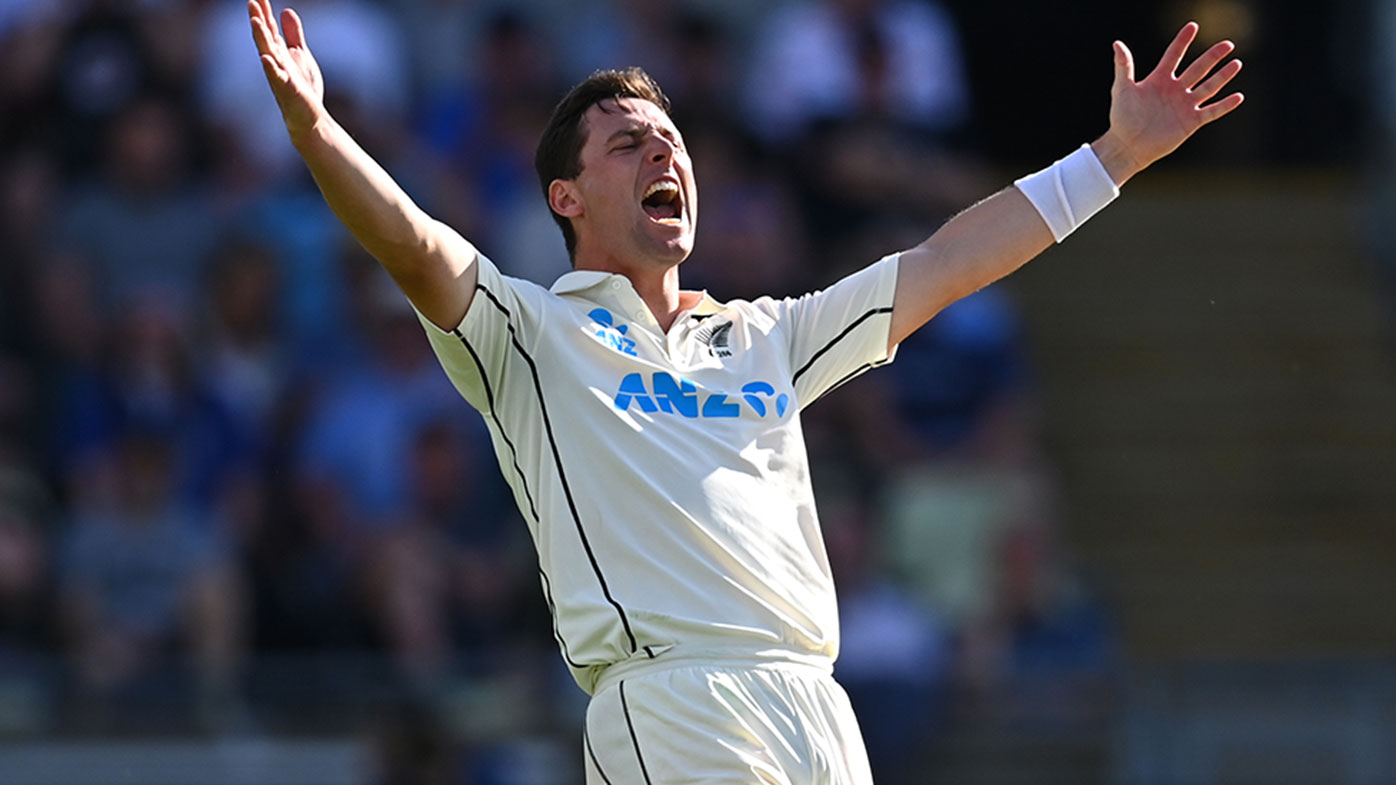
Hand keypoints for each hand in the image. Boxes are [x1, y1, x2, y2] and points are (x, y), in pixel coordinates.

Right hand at [248, 0, 325, 141]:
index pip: (269, 29)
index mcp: (279, 53)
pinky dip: (271, 68)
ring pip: (268, 54)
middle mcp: (276, 62)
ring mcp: (279, 76)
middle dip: (259, 20)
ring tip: (256, 21)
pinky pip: (277, 78)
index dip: (264, 12)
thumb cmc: (303, 88)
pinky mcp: (288, 91)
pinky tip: (266, 58)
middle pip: (265, 37)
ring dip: (261, 38)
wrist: (310, 117)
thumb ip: (294, 35)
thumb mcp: (300, 55)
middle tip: (252, 2)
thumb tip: (286, 11)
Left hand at [1092, 22, 1243, 183]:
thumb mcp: (1122, 89)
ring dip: (1223, 76)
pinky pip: (1212, 111)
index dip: (1183, 41)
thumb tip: (1117, 43)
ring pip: (1209, 87)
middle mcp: (1175, 90)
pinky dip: (1225, 105)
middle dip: (1212, 56)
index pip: (1174, 55)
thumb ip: (1123, 66)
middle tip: (1227, 44)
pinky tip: (1238, 96)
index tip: (1193, 26)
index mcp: (1159, 79)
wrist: (1128, 145)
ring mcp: (1185, 105)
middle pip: (1198, 69)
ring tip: (1236, 63)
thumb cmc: (1122, 117)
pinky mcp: (1191, 122)